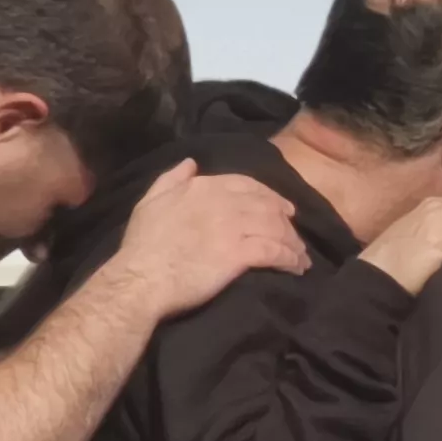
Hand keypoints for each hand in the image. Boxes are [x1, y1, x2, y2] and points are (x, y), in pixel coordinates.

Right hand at [111, 160, 306, 317]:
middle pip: (267, 205)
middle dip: (286, 220)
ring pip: (276, 228)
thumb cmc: (142, 244)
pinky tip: (296, 267)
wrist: (140, 278)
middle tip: (296, 235)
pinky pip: (275, 251)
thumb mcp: (150, 201)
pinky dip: (290, 258)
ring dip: (293, 243)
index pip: (248, 184)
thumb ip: (172, 178)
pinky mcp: (240, 253)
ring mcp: (233, 226)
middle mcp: (223, 201)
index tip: (282, 208)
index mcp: (203, 186)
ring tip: (300, 256)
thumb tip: (191, 162)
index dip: (269, 196)